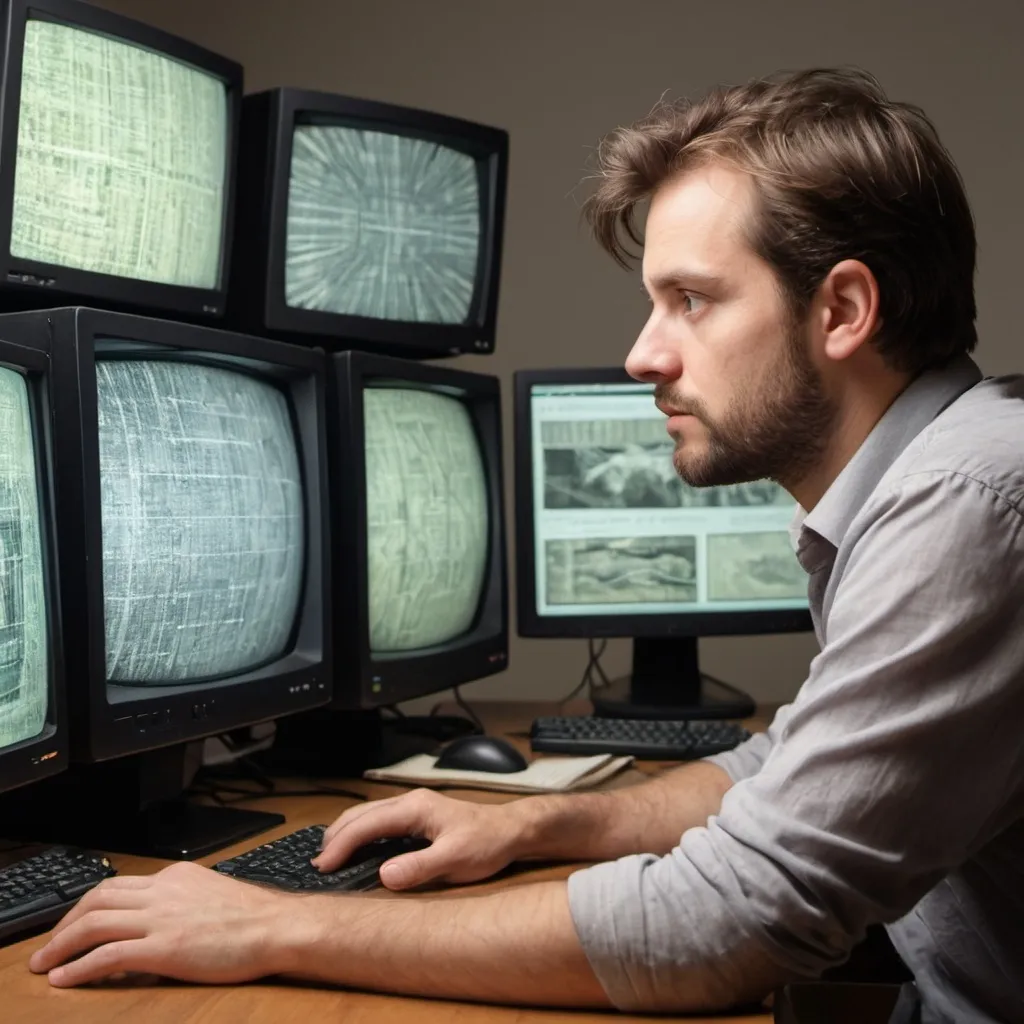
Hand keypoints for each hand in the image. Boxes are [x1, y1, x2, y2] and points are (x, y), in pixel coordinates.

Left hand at [29, 862, 295, 986]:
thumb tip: (156, 924)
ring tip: (45, 963)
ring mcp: (162, 918)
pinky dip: (79, 967)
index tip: (75, 923)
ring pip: (95, 922)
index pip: (119, 885)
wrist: (276, 926)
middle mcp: (164, 890)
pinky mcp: (163, 948)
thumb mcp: (211, 895)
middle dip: (65, 922)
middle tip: (49, 944)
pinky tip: (66, 978)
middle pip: (98, 898)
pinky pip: (108, 954)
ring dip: (61, 944)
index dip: (88, 906)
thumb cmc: (254, 918)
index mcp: (176, 876)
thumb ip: (181, 902)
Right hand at [315, 788, 524, 889]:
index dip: (341, 844)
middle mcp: (409, 802)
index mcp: (414, 807)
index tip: (323, 866)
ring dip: (346, 834)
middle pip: (360, 815)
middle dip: (335, 837)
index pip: (366, 824)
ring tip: (329, 857)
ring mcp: (412, 808)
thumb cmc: (487, 842)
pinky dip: (360, 834)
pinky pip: (379, 822)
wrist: (511, 830)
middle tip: (317, 865)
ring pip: (367, 816)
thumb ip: (420, 866)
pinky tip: (356, 850)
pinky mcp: (416, 818)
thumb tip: (384, 875)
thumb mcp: (456, 858)